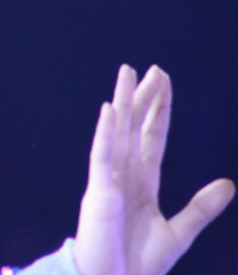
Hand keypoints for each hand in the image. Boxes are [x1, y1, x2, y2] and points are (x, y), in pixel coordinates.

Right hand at [72, 65, 234, 274]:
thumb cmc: (136, 263)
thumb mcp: (178, 233)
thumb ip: (201, 207)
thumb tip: (229, 183)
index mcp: (142, 181)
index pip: (153, 136)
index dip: (159, 109)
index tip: (163, 82)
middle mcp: (124, 174)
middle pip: (135, 126)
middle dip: (143, 97)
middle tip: (151, 68)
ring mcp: (109, 180)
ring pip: (118, 132)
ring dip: (123, 102)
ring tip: (127, 74)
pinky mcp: (99, 192)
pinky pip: (102, 156)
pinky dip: (105, 132)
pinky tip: (110, 109)